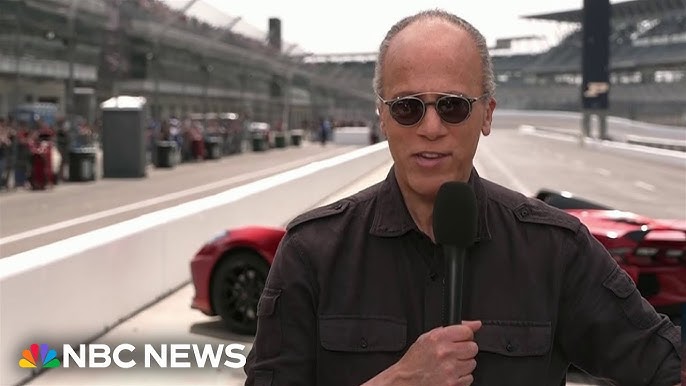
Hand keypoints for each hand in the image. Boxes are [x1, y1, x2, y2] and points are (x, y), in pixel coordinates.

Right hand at [363, 321, 481, 385]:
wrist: (406, 381)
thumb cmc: (415, 360)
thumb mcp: (428, 338)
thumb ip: (452, 328)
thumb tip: (476, 324)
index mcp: (437, 338)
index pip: (467, 332)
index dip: (465, 335)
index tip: (461, 339)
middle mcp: (444, 353)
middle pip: (472, 348)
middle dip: (465, 350)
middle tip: (454, 354)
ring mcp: (450, 369)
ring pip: (472, 363)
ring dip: (463, 365)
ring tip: (450, 365)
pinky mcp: (453, 383)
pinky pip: (469, 378)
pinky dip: (461, 377)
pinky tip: (450, 375)